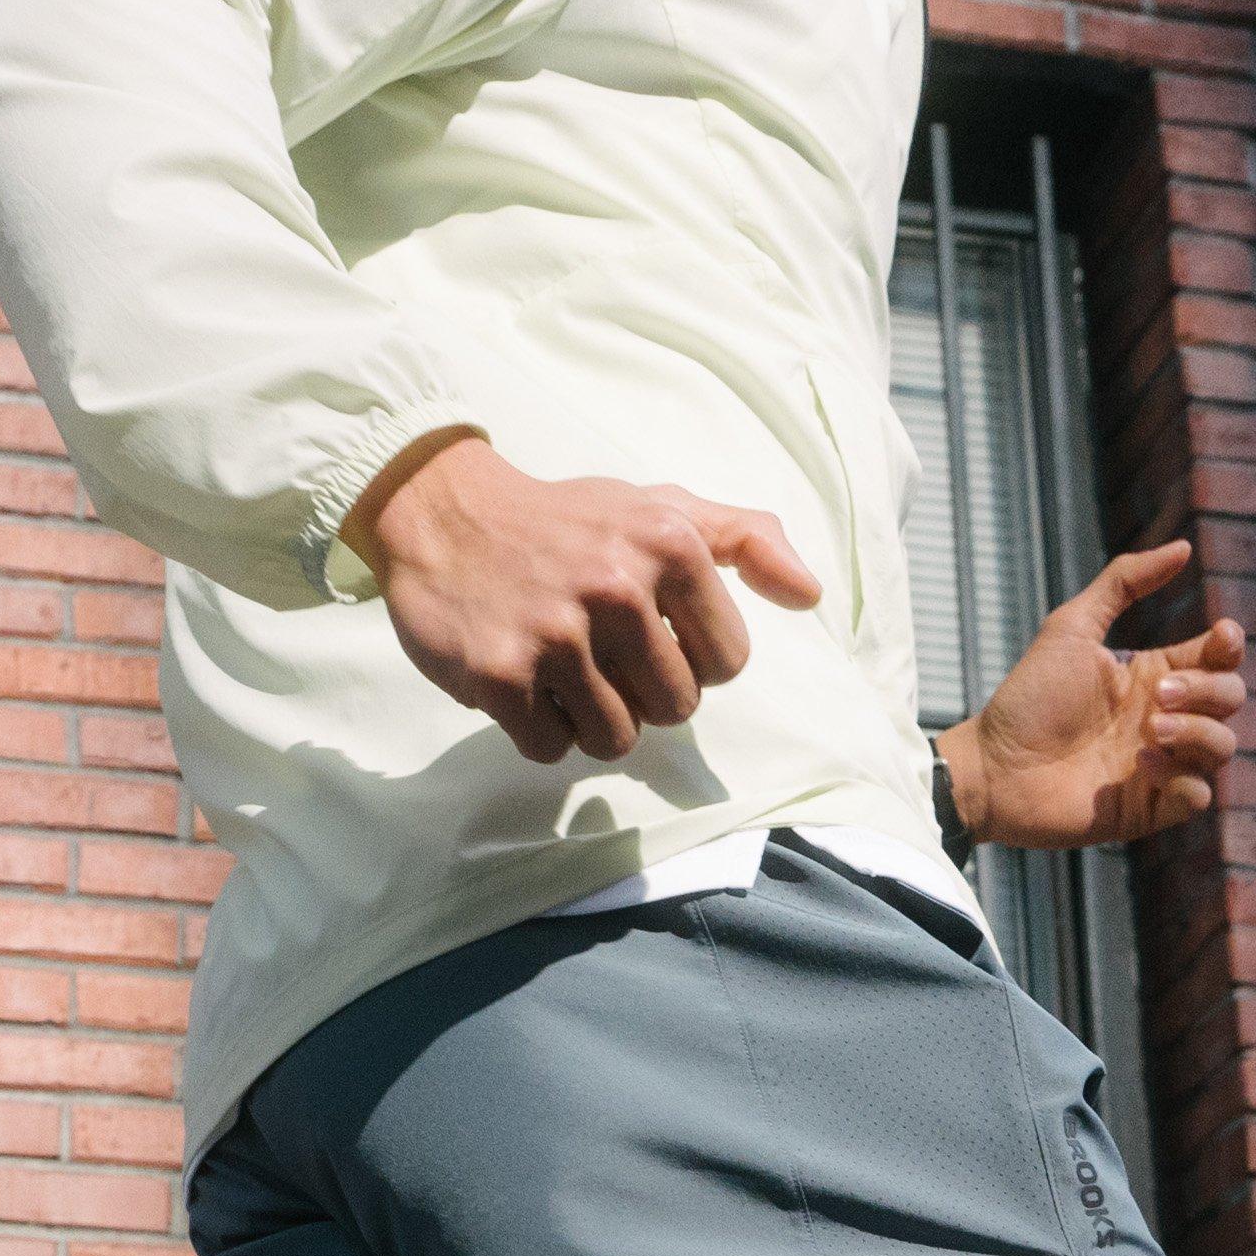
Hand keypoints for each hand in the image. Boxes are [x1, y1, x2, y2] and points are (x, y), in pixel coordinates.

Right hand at [347, 431, 829, 763]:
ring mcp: (557, 634)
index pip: (728, 663)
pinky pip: (551, 749)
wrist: (445, 514)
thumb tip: (809, 594)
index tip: (650, 632)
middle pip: (675, 709)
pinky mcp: (500, 675)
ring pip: (616, 739)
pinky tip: (521, 680)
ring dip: (590, 718)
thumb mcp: (662, 507)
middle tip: (598, 652)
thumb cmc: (566, 521)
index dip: (692, 659)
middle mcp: (619, 588)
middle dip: (642, 693)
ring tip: (561, 669)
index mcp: (671, 545)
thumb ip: (747, 539)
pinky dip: (538, 729)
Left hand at [940, 540, 1250, 849]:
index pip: (1219, 657)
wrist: (992, 766)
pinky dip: (1184, 780)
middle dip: (1206, 691)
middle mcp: (1164, 718)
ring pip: (1224, 747)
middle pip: (1231, 698)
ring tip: (1149, 731)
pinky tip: (1140, 768)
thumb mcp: (1071, 626)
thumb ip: (1123, 583)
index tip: (1220, 636)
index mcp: (1153, 675)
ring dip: (1198, 733)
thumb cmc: (1027, 698)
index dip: (1230, 645)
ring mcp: (1160, 764)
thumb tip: (1183, 548)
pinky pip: (1200, 797)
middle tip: (1154, 698)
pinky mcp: (1148, 808)